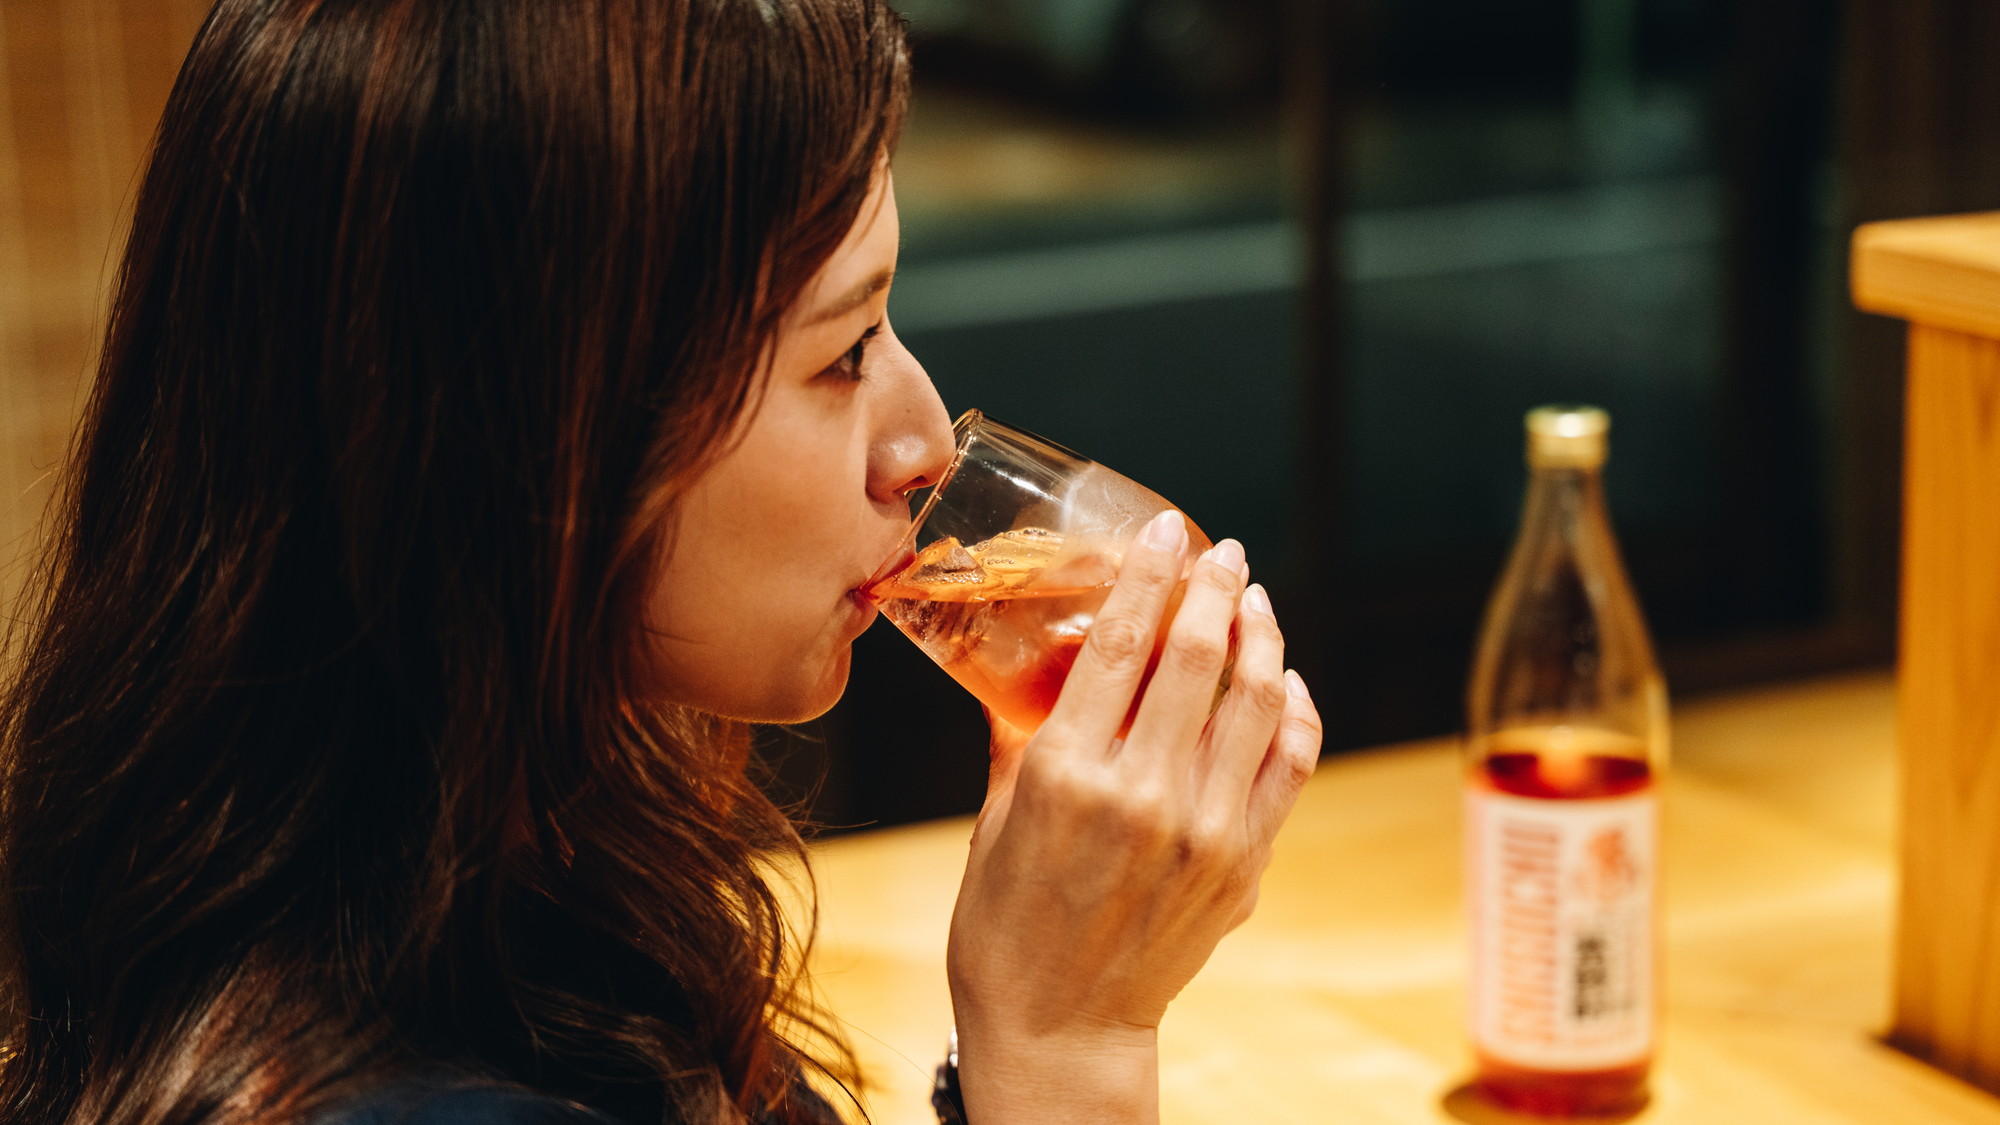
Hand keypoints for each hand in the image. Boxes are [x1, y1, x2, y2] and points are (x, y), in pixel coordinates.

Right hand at [946, 509, 1323, 1123]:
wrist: (1061, 1029)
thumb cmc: (1006, 927)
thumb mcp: (991, 818)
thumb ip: (1019, 735)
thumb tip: (1032, 665)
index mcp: (1068, 774)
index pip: (1124, 643)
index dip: (1150, 572)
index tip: (1166, 527)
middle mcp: (1145, 794)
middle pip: (1199, 657)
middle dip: (1216, 587)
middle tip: (1222, 550)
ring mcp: (1206, 830)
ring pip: (1257, 701)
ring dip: (1263, 637)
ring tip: (1256, 600)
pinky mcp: (1243, 863)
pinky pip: (1289, 764)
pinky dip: (1295, 712)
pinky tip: (1286, 681)